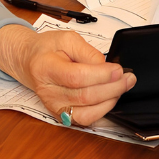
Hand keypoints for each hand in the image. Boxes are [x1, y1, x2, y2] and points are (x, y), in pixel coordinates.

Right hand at [0, 24, 134, 125]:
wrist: (30, 61)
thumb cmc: (48, 49)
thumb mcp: (67, 38)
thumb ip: (88, 52)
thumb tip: (106, 68)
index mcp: (45, 68)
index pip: (76, 77)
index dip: (101, 75)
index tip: (118, 69)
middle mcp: (47, 91)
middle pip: (85, 96)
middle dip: (112, 88)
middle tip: (128, 78)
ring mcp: (53, 106)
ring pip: (87, 112)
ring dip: (110, 101)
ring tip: (122, 87)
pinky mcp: (61, 115)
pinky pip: (85, 120)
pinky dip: (102, 111)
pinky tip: (110, 99)